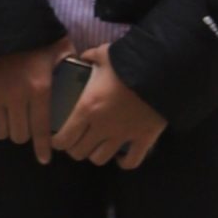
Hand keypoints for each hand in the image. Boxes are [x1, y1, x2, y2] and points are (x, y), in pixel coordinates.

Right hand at [0, 37, 74, 163]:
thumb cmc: (31, 30)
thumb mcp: (57, 42)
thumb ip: (69, 59)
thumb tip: (81, 69)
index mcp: (39, 88)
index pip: (41, 130)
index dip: (43, 148)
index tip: (45, 158)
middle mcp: (15, 96)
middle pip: (18, 135)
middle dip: (23, 135)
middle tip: (26, 127)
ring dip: (4, 127)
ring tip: (9, 119)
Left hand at [53, 43, 167, 169]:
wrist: (160, 71)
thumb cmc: (127, 62)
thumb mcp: (103, 54)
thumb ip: (89, 57)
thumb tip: (83, 57)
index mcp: (87, 108)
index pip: (64, 138)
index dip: (58, 142)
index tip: (58, 139)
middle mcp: (101, 127)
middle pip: (80, 152)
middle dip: (75, 149)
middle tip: (77, 141)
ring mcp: (123, 136)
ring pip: (101, 159)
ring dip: (96, 154)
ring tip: (96, 146)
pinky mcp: (143, 140)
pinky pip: (131, 161)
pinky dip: (124, 162)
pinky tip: (120, 157)